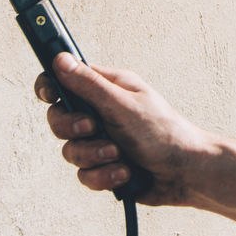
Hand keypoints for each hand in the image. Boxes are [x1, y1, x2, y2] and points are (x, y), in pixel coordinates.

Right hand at [34, 53, 218, 205]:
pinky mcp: (104, 166)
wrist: (186, 174)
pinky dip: (103, 176)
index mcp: (107, 88)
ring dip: (94, 156)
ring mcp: (101, 141)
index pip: (65, 79)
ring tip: (119, 155)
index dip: (51, 86)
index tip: (50, 95)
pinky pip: (84, 175)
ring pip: (70, 151)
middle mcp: (100, 112)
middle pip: (59, 118)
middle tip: (93, 129)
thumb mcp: (123, 105)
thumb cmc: (164, 132)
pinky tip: (124, 173)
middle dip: (73, 129)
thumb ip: (90, 86)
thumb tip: (61, 60)